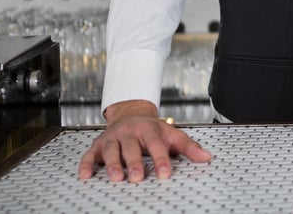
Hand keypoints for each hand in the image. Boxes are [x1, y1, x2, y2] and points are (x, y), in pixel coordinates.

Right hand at [77, 100, 211, 181]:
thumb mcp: (172, 134)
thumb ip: (189, 147)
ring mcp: (113, 138)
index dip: (161, 158)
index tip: (165, 173)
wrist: (130, 115)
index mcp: (149, 129)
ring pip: (111, 150)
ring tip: (116, 178)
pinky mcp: (98, 145)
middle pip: (132, 148)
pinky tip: (86, 175)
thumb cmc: (153, 130)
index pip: (156, 144)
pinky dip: (86, 164)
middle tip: (137, 177)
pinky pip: (90, 154)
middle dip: (134, 163)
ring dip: (112, 164)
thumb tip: (206, 157)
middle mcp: (130, 132)